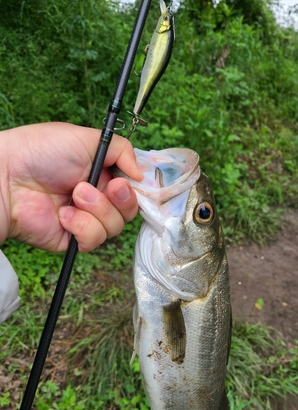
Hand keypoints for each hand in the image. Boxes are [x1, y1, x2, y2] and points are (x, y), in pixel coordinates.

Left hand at [0, 122, 141, 251]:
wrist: (7, 177)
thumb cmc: (41, 151)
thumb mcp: (85, 138)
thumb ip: (121, 149)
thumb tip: (141, 174)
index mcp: (101, 174)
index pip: (132, 188)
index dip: (136, 188)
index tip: (130, 181)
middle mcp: (96, 198)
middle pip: (129, 210)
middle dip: (121, 199)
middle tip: (107, 187)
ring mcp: (85, 219)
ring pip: (115, 226)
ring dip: (97, 209)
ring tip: (74, 195)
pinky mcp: (73, 238)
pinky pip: (94, 240)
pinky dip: (81, 226)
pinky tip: (62, 214)